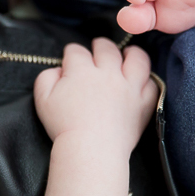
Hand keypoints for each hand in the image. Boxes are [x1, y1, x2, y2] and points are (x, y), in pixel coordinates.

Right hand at [33, 39, 157, 151]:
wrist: (91, 150)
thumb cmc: (63, 126)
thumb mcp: (43, 99)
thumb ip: (46, 77)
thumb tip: (58, 69)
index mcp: (81, 70)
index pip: (76, 51)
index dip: (71, 53)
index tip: (70, 58)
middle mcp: (108, 73)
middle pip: (106, 48)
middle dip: (100, 45)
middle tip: (98, 48)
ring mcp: (129, 87)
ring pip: (136, 58)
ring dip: (131, 53)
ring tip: (128, 53)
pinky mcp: (143, 103)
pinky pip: (151, 85)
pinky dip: (147, 81)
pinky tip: (142, 81)